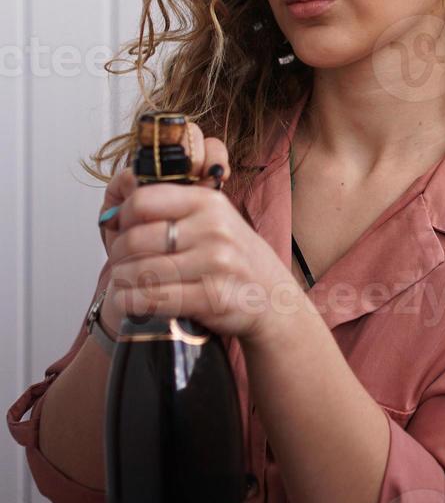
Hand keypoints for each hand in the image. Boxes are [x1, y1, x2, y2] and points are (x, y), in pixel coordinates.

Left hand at [99, 126, 292, 345]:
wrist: (273, 297)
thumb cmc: (234, 258)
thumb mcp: (213, 219)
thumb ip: (174, 210)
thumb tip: (114, 215)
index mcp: (208, 201)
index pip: (143, 200)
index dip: (123, 217)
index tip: (121, 231)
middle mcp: (213, 228)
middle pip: (136, 239)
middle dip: (117, 256)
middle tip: (118, 265)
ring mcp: (215, 263)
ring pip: (140, 271)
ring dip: (121, 282)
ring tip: (122, 285)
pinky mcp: (211, 298)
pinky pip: (153, 299)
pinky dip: (132, 303)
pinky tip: (131, 302)